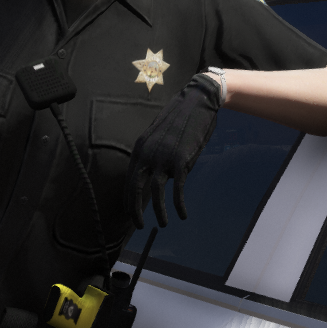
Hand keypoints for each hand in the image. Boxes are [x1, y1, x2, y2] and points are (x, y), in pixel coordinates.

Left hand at [127, 73, 222, 227]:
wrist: (197, 101)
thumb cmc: (181, 119)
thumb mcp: (160, 136)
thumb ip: (154, 154)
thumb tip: (155, 175)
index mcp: (140, 148)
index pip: (130, 179)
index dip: (129, 198)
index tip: (130, 212)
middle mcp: (148, 154)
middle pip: (136, 188)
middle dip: (135, 210)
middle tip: (138, 226)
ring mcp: (164, 157)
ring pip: (156, 192)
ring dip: (158, 212)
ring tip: (163, 224)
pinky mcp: (181, 160)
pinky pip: (177, 189)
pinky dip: (179, 204)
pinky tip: (182, 214)